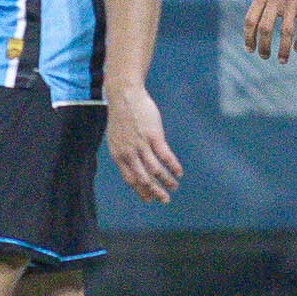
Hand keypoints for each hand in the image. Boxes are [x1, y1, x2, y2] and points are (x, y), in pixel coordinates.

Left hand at [106, 82, 181, 203]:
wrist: (125, 95)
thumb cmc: (122, 116)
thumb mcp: (117, 138)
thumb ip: (124, 153)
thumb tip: (133, 166)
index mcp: (118, 155)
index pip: (130, 179)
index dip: (141, 191)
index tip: (150, 199)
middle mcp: (129, 153)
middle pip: (143, 179)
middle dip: (155, 192)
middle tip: (165, 200)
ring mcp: (141, 145)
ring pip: (156, 170)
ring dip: (166, 181)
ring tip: (174, 187)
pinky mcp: (154, 136)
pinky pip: (165, 156)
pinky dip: (173, 166)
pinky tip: (179, 172)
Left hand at [242, 0, 296, 61]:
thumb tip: (258, 18)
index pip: (250, 20)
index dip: (248, 37)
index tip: (250, 49)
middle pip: (265, 29)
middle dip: (263, 47)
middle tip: (265, 57)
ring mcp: (292, 0)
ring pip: (285, 32)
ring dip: (282, 50)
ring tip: (282, 60)